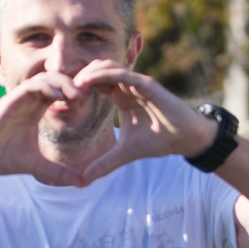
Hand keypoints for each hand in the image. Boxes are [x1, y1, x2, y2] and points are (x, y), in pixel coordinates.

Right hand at [0, 73, 82, 185]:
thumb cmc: (3, 157)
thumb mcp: (37, 166)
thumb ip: (58, 172)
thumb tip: (81, 183)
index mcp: (35, 110)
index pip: (59, 92)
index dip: (74, 93)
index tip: (86, 105)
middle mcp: (28, 101)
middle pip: (54, 80)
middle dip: (72, 84)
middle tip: (84, 98)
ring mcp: (18, 99)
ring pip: (43, 78)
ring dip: (62, 82)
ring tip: (75, 95)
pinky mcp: (9, 101)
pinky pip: (29, 86)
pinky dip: (45, 87)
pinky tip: (58, 96)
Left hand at [67, 61, 215, 184]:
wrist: (186, 139)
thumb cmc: (160, 140)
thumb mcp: (125, 154)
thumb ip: (104, 164)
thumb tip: (83, 180)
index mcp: (121, 97)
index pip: (95, 83)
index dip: (78, 88)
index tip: (62, 100)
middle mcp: (127, 86)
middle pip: (97, 70)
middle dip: (79, 77)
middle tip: (63, 91)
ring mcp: (137, 83)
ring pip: (108, 67)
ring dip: (88, 73)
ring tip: (73, 86)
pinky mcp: (147, 84)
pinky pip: (122, 73)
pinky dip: (104, 74)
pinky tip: (88, 82)